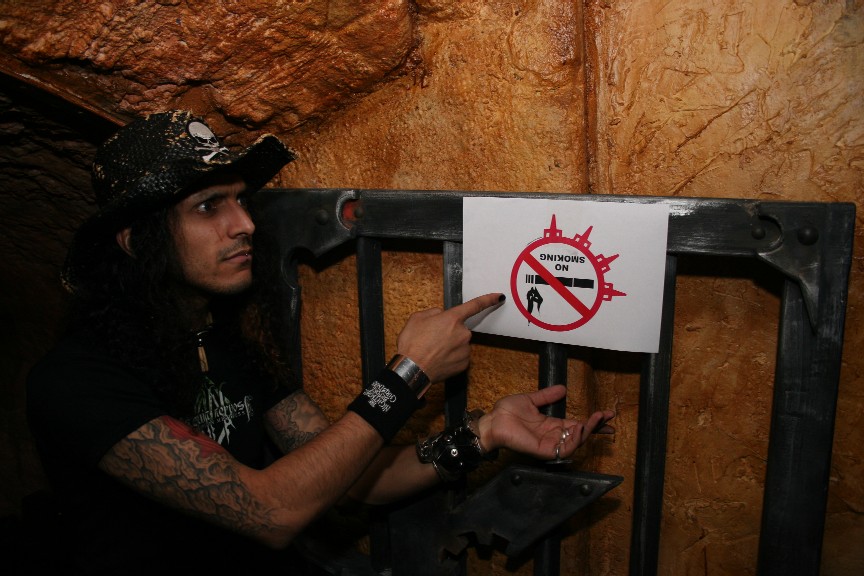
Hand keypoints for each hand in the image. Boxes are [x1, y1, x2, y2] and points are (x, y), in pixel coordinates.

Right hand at [395, 292, 504, 382]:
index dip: (488, 299)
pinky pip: (460, 356)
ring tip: (432, 351)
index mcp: (452, 318)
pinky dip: (451, 357)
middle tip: (432, 338)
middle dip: (449, 331)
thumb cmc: (413, 344)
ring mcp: (465, 349)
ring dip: (449, 345)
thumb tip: (440, 315)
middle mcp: (463, 333)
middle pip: (460, 328)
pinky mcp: (464, 364)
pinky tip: (438, 359)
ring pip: (460, 343)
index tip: (498, 297)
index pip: (475, 305)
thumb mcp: (417, 318)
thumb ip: (433, 313)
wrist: (412, 369)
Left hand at [477, 385, 614, 459]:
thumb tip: (563, 388)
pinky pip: (563, 450)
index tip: (607, 414)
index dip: (592, 421)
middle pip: (581, 434)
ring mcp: (549, 444)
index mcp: (551, 424)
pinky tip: (579, 429)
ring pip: (575, 442)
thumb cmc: (507, 412)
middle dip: (596, 426)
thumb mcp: (531, 400)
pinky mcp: (543, 450)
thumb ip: (547, 396)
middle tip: (607, 416)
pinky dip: (574, 441)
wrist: (493, 420)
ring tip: (594, 419)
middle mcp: (553, 435)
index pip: (577, 424)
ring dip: (587, 431)